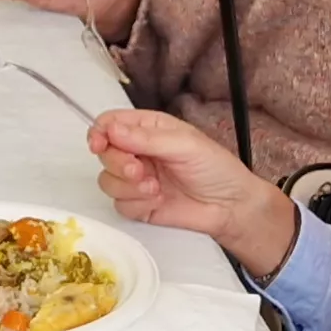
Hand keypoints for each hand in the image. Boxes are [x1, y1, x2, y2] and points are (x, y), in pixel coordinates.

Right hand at [92, 108, 294, 276]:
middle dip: (118, 163)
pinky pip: (119, 204)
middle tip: (139, 170)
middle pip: (104, 153)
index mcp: (148, 129)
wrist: (230, 207)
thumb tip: (111, 130)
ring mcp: (137, 179)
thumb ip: (146, 138)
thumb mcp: (185, 144)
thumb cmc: (216, 169)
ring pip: (107, 180)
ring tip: (155, 188)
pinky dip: (137, 203)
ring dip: (128, 186)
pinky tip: (158, 201)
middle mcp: (138, 152)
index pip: (109, 124)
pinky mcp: (138, 204)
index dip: (99, 133)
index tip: (99, 144)